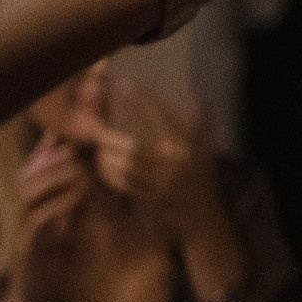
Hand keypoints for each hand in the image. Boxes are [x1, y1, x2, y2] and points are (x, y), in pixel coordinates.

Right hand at [12, 128, 92, 301]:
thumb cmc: (50, 266)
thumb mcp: (67, 229)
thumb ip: (75, 205)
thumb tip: (93, 179)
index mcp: (30, 208)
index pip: (34, 170)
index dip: (47, 151)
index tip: (65, 135)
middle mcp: (21, 215)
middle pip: (28, 174)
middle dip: (50, 158)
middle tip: (74, 147)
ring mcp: (21, 229)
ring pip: (29, 192)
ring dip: (54, 177)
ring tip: (78, 167)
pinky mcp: (26, 247)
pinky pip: (38, 219)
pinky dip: (57, 205)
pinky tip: (78, 197)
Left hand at [66, 64, 212, 230]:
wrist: (203, 218)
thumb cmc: (204, 181)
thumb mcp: (205, 151)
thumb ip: (200, 125)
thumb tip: (196, 97)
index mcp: (184, 147)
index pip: (160, 117)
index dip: (142, 100)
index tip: (125, 84)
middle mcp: (171, 164)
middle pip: (134, 147)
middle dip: (112, 138)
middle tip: (96, 129)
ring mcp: (159, 183)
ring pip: (126, 167)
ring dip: (107, 157)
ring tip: (97, 146)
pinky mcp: (149, 199)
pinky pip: (125, 185)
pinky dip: (111, 175)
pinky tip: (103, 167)